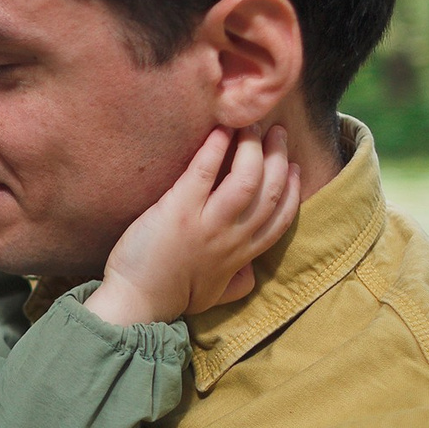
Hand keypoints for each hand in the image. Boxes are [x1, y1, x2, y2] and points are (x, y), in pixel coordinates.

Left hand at [89, 126, 299, 325]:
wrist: (136, 301)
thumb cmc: (172, 296)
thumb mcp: (215, 295)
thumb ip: (238, 282)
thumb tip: (252, 273)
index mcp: (243, 255)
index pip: (282, 217)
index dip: (292, 187)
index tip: (292, 165)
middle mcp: (232, 238)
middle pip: (269, 190)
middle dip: (278, 156)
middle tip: (276, 131)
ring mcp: (207, 224)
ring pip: (245, 179)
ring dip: (252, 147)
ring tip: (250, 126)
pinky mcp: (178, 210)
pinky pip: (204, 172)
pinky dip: (215, 148)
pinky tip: (220, 130)